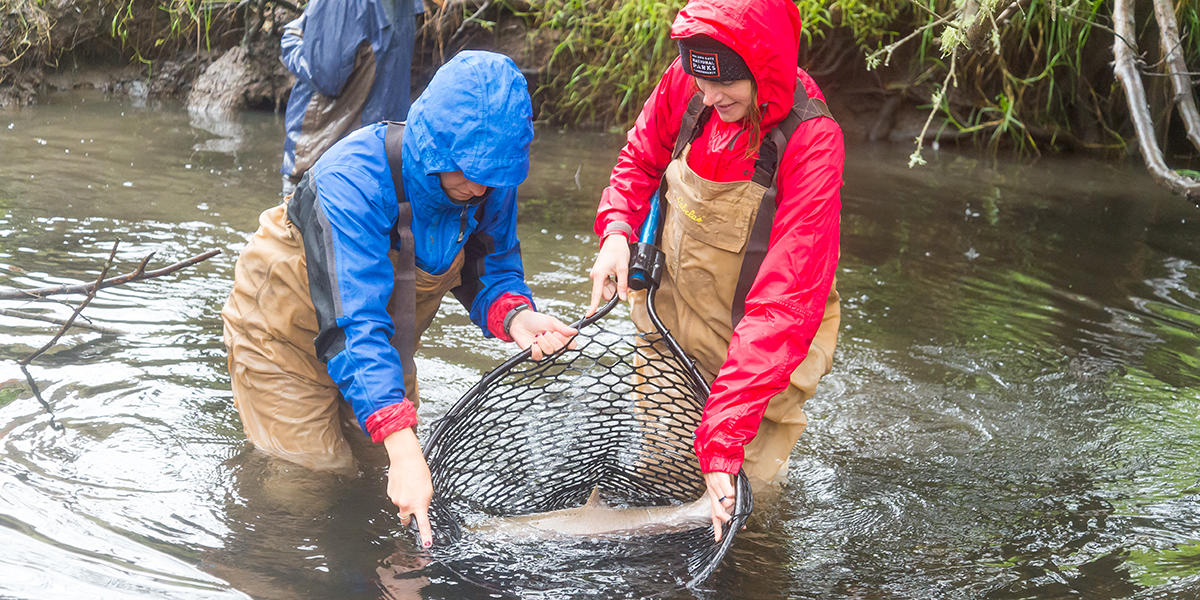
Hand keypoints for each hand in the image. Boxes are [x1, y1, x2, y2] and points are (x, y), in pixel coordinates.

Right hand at [383, 428, 433, 547]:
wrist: (405, 459)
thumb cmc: (419, 471)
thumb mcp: (429, 489)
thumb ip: (424, 502)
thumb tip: (420, 509)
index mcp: (419, 504)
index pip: (423, 525)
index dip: (425, 536)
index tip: (427, 545)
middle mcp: (406, 505)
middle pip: (406, 518)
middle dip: (409, 516)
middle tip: (413, 504)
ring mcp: (396, 500)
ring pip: (401, 506)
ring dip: (405, 500)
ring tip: (409, 486)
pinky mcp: (389, 494)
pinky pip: (396, 498)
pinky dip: (399, 493)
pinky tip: (403, 483)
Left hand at [508, 309, 577, 359]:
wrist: (519, 321)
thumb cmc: (536, 320)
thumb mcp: (551, 321)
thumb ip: (563, 328)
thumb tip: (575, 332)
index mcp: (561, 338)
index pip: (572, 345)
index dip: (567, 341)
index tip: (559, 333)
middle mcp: (554, 346)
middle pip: (561, 349)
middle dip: (553, 339)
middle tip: (546, 332)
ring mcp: (544, 351)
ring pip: (550, 352)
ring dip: (543, 342)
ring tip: (538, 335)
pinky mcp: (534, 354)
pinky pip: (539, 356)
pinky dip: (536, 349)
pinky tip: (533, 342)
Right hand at [587, 234, 630, 315]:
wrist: (614, 240)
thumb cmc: (618, 251)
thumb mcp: (623, 268)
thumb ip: (623, 284)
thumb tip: (622, 297)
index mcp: (599, 275)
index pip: (596, 294)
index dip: (593, 306)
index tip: (589, 314)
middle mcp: (595, 276)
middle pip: (604, 294)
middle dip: (614, 291)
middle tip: (622, 280)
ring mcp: (597, 275)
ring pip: (606, 290)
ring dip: (614, 287)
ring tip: (619, 274)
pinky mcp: (599, 274)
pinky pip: (606, 284)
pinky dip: (613, 283)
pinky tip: (616, 273)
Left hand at [703, 471, 735, 541]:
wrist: (715, 456)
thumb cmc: (720, 472)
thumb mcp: (722, 487)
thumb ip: (728, 499)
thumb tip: (737, 511)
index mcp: (713, 497)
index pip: (714, 516)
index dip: (717, 528)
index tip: (718, 539)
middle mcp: (713, 494)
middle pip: (718, 513)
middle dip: (727, 519)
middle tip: (733, 521)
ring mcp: (715, 488)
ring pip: (726, 503)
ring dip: (733, 501)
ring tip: (733, 492)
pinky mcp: (720, 481)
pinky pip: (729, 492)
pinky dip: (732, 492)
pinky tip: (732, 487)